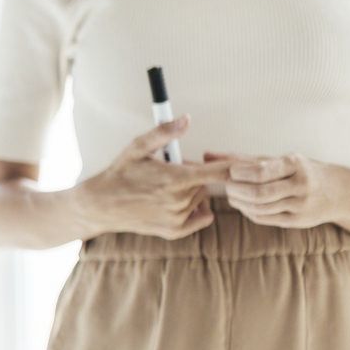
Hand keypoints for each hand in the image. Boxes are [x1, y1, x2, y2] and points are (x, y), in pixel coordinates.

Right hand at [75, 117, 232, 239]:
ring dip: (190, 192)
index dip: (235, 168)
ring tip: (164, 188)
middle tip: (169, 172)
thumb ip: (164, 133)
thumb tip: (186, 119)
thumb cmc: (119, 174)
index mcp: (175, 179)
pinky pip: (200, 217)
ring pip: (200, 199)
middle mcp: (179, 201)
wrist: (100, 206)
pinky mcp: (174, 231)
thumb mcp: (137, 148)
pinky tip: (173, 203)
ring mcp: (177, 218)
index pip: (218, 173)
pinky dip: (193, 209)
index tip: (249, 165)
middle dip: (194, 176)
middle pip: (206, 184)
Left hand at [209, 151, 348, 229]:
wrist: (338, 191)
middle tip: (228, 186)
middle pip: (259, 193)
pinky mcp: (298, 221)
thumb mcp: (278, 159)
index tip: (231, 172)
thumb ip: (242, 158)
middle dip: (237, 190)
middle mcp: (301, 185)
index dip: (240, 174)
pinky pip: (266, 219)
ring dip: (240, 203)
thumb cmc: (300, 170)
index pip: (262, 171)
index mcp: (296, 165)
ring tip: (233, 195)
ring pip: (261, 208)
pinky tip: (244, 205)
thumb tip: (207, 154)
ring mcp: (301, 205)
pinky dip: (249, 212)